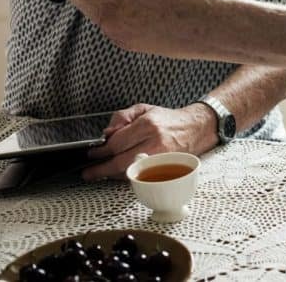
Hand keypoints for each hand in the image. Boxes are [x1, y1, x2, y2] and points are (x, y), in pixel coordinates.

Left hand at [82, 103, 216, 180]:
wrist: (195, 128)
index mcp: (148, 125)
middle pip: (121, 162)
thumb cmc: (168, 120)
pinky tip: (120, 174)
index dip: (100, 150)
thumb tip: (106, 134)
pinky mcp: (166, 168)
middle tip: (90, 171)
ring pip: (130, 172)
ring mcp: (161, 158)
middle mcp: (155, 142)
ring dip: (113, 175)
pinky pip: (141, 177)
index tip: (92, 153)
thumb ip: (121, 117)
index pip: (116, 142)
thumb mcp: (143, 109)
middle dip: (101, 169)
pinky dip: (128, 177)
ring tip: (102, 173)